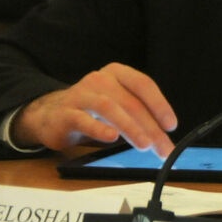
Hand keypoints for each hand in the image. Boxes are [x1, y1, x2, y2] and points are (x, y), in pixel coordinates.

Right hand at [12, 62, 176, 156]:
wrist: (50, 115)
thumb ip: (138, 116)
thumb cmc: (91, 111)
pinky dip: (99, 129)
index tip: (171, 125)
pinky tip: (112, 138)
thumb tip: (164, 140)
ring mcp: (81, 94)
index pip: (143, 85)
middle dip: (150, 127)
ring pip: (110, 108)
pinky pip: (84, 120)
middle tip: (162, 147)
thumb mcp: (118, 106)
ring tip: (145, 145)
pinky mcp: (65, 113)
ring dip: (131, 127)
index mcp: (117, 74)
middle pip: (131, 102)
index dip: (160, 104)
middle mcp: (100, 79)